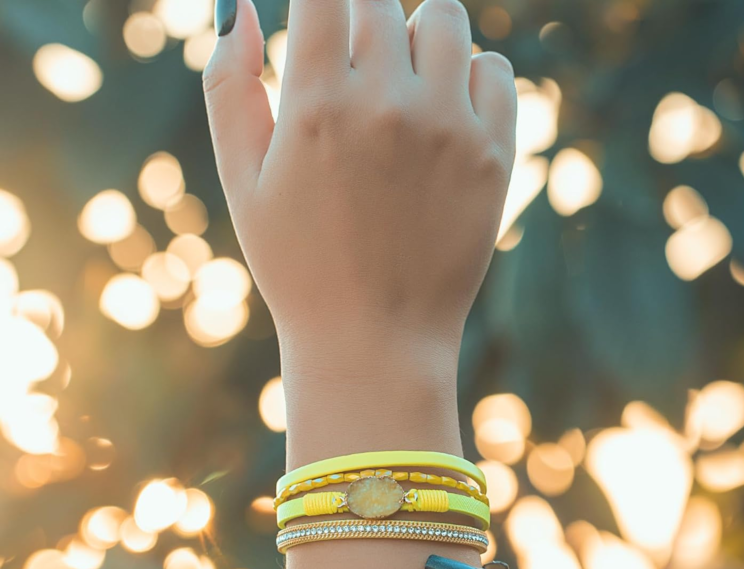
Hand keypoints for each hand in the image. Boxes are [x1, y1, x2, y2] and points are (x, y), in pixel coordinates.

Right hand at [203, 0, 516, 465]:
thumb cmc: (298, 267)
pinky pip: (495, 72)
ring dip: (418, 37)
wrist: (374, 340)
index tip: (322, 22)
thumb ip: (229, 86)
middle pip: (381, 3)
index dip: (321, 1)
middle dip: (361, 26)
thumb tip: (235, 3)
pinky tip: (445, 113)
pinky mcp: (493, 157)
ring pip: (444, 21)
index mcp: (317, 105)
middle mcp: (388, 104)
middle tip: (354, 76)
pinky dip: (471, 75)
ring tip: (401, 85)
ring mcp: (449, 129)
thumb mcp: (242, 182)